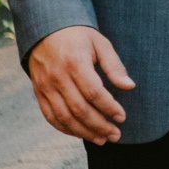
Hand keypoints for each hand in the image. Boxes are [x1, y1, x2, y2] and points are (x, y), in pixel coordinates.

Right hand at [27, 26, 134, 145]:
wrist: (45, 29)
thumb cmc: (78, 36)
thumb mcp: (100, 43)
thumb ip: (114, 66)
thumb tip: (129, 86)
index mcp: (74, 62)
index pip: (93, 92)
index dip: (109, 107)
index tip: (122, 117)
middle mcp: (57, 77)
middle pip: (79, 109)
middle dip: (99, 125)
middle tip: (116, 134)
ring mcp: (45, 86)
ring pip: (64, 117)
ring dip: (84, 132)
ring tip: (102, 139)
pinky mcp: (38, 92)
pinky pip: (51, 116)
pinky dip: (66, 129)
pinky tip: (82, 133)